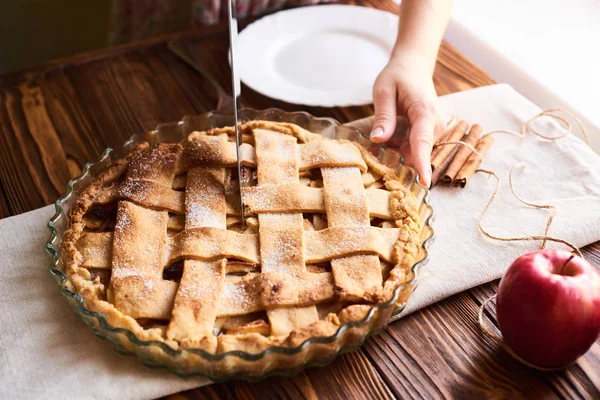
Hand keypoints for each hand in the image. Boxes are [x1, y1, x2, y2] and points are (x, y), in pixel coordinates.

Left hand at [370, 53, 444, 186]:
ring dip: (397, 153)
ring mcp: (435, 130)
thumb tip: (378, 140)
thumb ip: (383, 116)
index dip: (422, 165)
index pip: (423, 144)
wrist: (414, 67)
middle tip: (375, 154)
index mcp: (425, 113)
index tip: (424, 184)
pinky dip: (400, 147)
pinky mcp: (430, 134)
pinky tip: (389, 138)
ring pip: (415, 152)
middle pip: (418, 153)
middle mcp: (435, 124)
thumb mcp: (383, 91)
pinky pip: (414, 148)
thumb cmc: (398, 76)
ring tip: (381, 139)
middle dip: (399, 160)